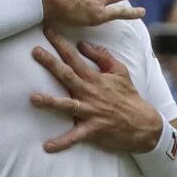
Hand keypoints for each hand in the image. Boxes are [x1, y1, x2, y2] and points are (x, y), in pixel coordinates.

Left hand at [29, 27, 164, 153]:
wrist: (142, 123)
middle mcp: (89, 92)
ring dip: (50, 102)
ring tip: (33, 98)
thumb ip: (101, 56)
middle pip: (67, 75)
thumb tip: (82, 43)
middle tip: (35, 51)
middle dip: (50, 63)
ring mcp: (90, 111)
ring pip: (67, 105)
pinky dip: (61, 142)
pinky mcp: (92, 130)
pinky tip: (47, 146)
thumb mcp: (119, 71)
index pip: (74, 57)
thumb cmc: (128, 96)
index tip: (46, 30)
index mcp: (94, 78)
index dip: (60, 43)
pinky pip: (74, 137)